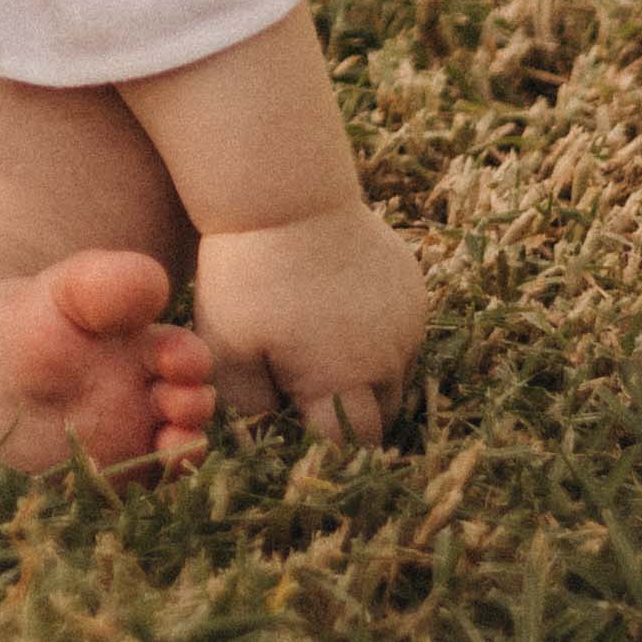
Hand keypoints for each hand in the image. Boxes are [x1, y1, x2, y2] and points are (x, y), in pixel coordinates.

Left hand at [192, 198, 427, 439]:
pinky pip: (403, 333)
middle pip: (380, 417)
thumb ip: (248, 405)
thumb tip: (266, 441)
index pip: (348, 445)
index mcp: (343, 380)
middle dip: (349, 420)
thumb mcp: (227, 346)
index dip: (323, 450)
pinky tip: (340, 318)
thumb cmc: (245, 274)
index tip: (297, 438)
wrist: (282, 192)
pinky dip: (379, 338)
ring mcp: (408, 322)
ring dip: (367, 379)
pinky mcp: (414, 288)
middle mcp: (389, 358)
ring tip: (322, 356)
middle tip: (309, 401)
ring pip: (396, 377)